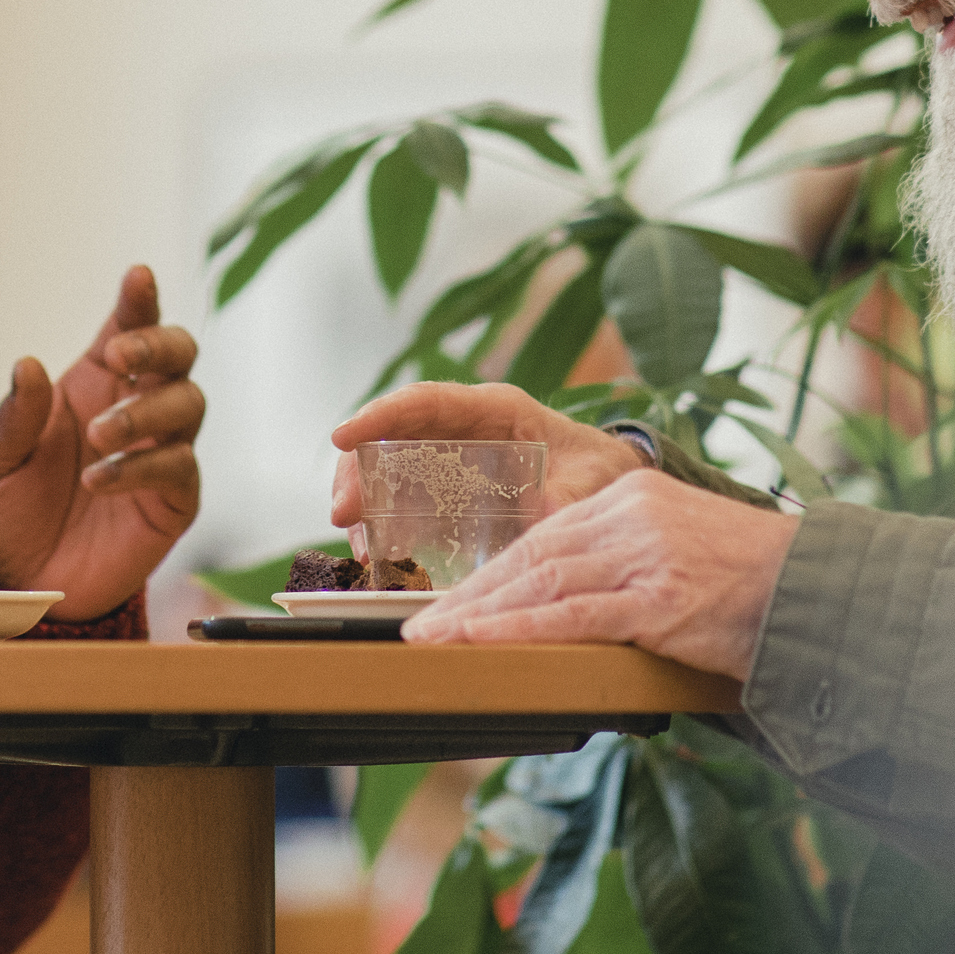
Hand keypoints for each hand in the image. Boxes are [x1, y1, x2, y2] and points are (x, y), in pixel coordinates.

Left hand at [0, 265, 202, 621]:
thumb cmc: (5, 506)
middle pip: (180, 354)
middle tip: (121, 355)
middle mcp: (135, 407)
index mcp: (94, 381)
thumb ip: (13, 418)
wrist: (17, 579)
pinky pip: (179, 468)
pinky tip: (98, 479)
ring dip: (146, 410)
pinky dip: (143, 466)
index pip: (129, 326)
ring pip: (189, 405)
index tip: (136, 276)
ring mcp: (160, 452)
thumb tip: (29, 366)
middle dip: (160, 343)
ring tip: (99, 435)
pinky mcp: (172, 501)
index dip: (139, 299)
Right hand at [327, 381, 639, 527]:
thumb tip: (543, 514)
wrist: (612, 485)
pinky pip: (404, 497)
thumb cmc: (601, 470)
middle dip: (358, 469)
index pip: (426, 401)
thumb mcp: (592, 480)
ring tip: (356, 542)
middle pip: (392, 435)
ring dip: (364, 499)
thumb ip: (570, 495)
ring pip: (389, 466)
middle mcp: (464, 427)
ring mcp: (452, 456)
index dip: (380, 415)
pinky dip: (384, 521)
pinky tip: (378, 552)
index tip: (343, 436)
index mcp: (495, 409)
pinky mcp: (449, 488)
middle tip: (342, 512)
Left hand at [400, 471, 797, 678]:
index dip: (491, 575)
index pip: (545, 537)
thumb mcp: (679, 558)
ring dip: (480, 617)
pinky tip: (480, 643)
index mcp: (633, 499)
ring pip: (542, 584)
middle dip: (471, 597)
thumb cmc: (754, 590)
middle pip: (533, 558)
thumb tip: (563, 611)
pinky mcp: (661, 596)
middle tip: (421, 626)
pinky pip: (574, 615)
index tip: (451, 604)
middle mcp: (633, 516)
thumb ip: (623, 572)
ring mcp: (647, 555)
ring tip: (434, 641)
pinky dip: (520, 630)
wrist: (820, 593)